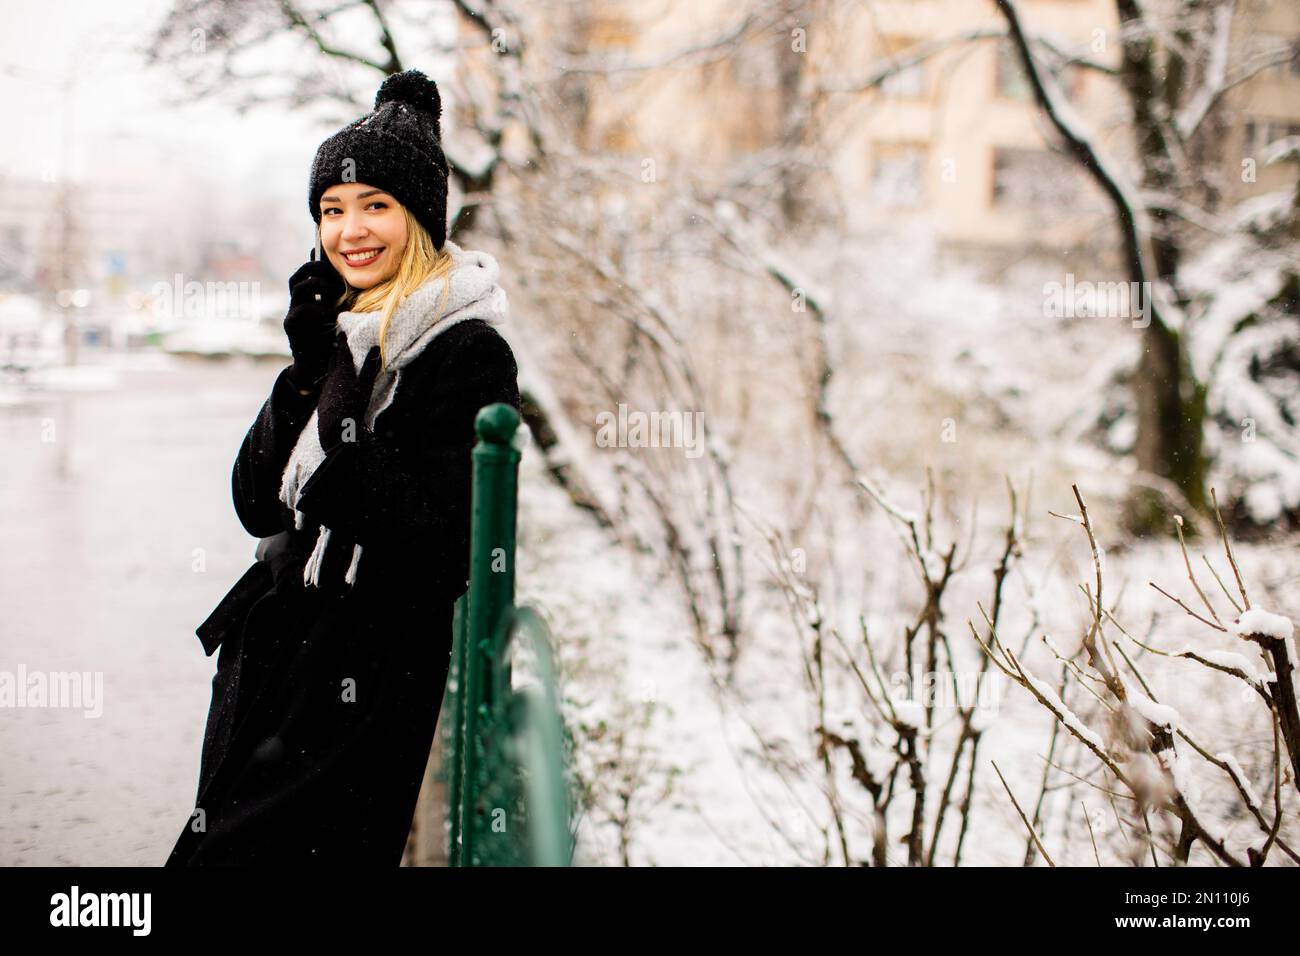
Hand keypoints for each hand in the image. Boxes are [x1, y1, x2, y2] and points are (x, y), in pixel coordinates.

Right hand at [284, 249, 345, 389]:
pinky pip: (302, 311)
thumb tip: (354, 278)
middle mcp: (295, 302)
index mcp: (306, 297)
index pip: (306, 270)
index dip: (318, 262)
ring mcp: (291, 314)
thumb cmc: (330, 339)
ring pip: (300, 288)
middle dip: (318, 269)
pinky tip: (333, 316)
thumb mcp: (338, 314)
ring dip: (321, 286)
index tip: (336, 264)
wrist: (317, 368)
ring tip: (337, 294)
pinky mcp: (292, 328)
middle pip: (299, 274)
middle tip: (336, 277)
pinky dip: (320, 310)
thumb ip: (341, 298)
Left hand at [316, 341, 381, 450]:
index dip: (342, 341)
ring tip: (337, 364)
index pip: (342, 351)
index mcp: (342, 370)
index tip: (341, 331)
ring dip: (333, 367)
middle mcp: (332, 376)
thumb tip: (376, 348)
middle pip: (333, 360)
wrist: (335, 427)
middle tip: (339, 346)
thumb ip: (370, 367)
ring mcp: (326, 388)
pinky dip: (331, 381)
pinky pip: (327, 385)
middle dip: (336, 352)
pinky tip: (334, 386)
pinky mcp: (323, 399)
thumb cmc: (352, 404)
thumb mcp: (365, 386)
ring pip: (329, 373)